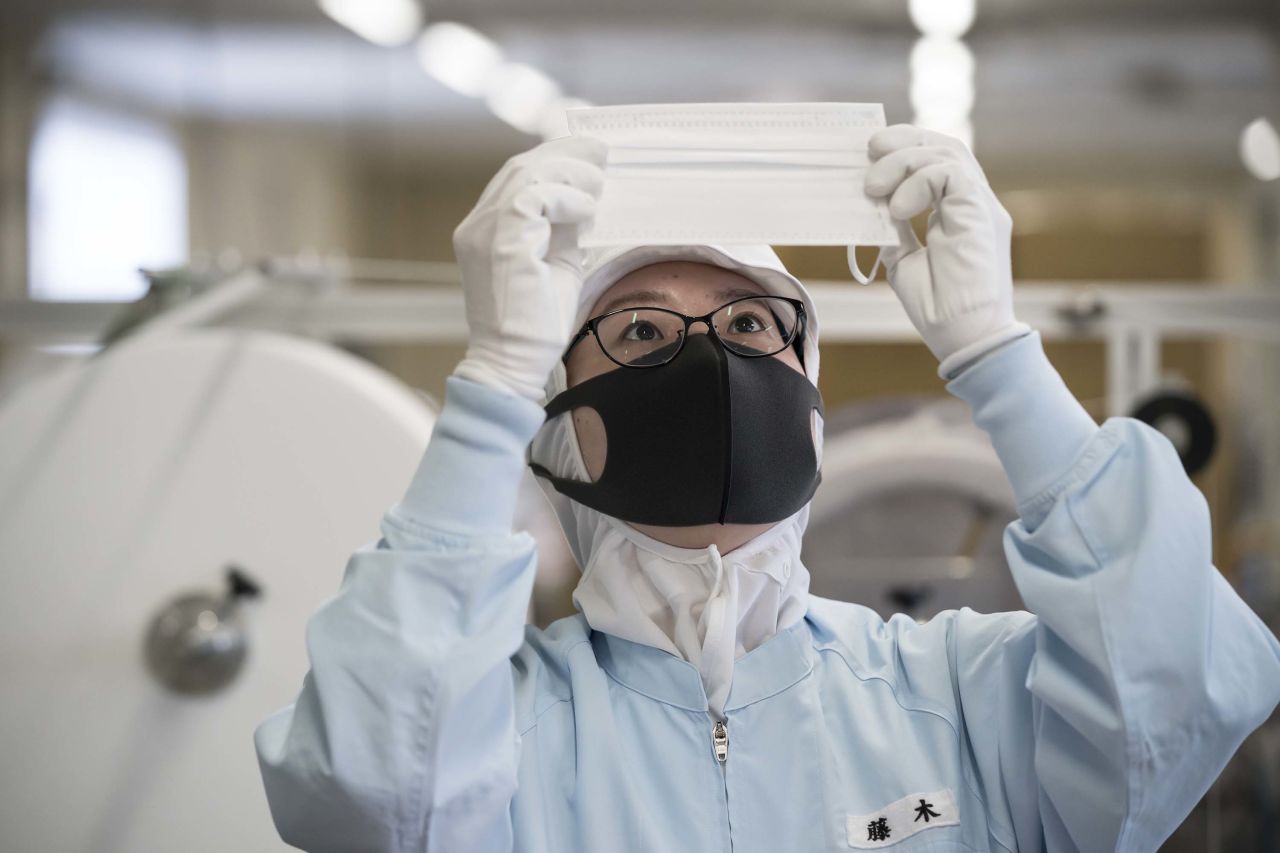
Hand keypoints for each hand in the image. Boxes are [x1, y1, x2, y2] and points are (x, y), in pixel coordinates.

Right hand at [452, 136, 607, 401]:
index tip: (588, 157)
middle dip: (564, 154)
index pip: (516, 179)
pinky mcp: (501, 243)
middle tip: (599, 151)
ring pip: (526, 175)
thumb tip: (585, 201)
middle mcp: (477, 226)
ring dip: (569, 173)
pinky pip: (534, 199)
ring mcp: (483, 232)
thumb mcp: (557, 264)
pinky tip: (587, 210)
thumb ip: (564, 231)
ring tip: (598, 183)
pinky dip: (566, 197)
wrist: (513, 364)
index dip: (552, 161)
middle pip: (520, 168)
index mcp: (485, 230)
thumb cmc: (534, 325)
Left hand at [862, 125, 1028, 376]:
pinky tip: (896, 209)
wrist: (965, 338)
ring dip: (903, 162)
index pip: (938, 161)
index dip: (907, 149)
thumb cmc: (940, 309)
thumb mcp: (905, 261)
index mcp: (960, 212)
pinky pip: (950, 173)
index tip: (871, 155)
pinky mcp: (982, 212)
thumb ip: (895, 233)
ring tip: (872, 188)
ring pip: (946, 154)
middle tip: (870, 150)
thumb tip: (874, 209)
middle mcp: (975, 203)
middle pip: (945, 147)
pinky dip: (917, 181)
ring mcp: (981, 206)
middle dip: (905, 140)